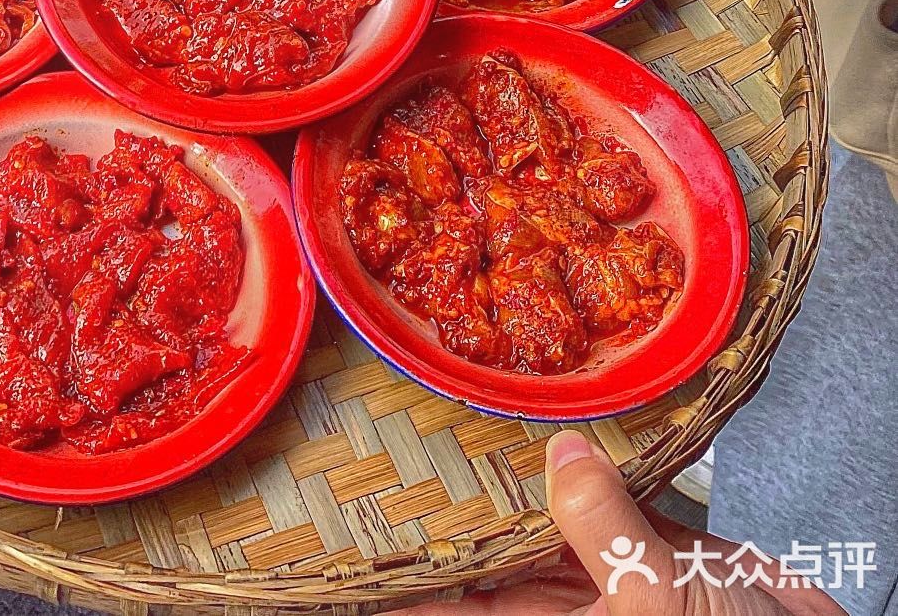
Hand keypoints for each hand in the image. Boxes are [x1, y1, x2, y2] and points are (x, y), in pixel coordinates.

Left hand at [391, 430, 841, 615]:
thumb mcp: (658, 606)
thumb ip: (601, 526)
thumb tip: (560, 454)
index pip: (446, 598)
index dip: (395, 569)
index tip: (338, 524)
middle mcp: (563, 605)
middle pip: (486, 549)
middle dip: (450, 495)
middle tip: (391, 423)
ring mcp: (608, 573)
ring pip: (543, 513)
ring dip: (513, 466)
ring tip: (451, 400)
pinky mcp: (656, 546)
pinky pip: (607, 496)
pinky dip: (588, 458)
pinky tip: (555, 412)